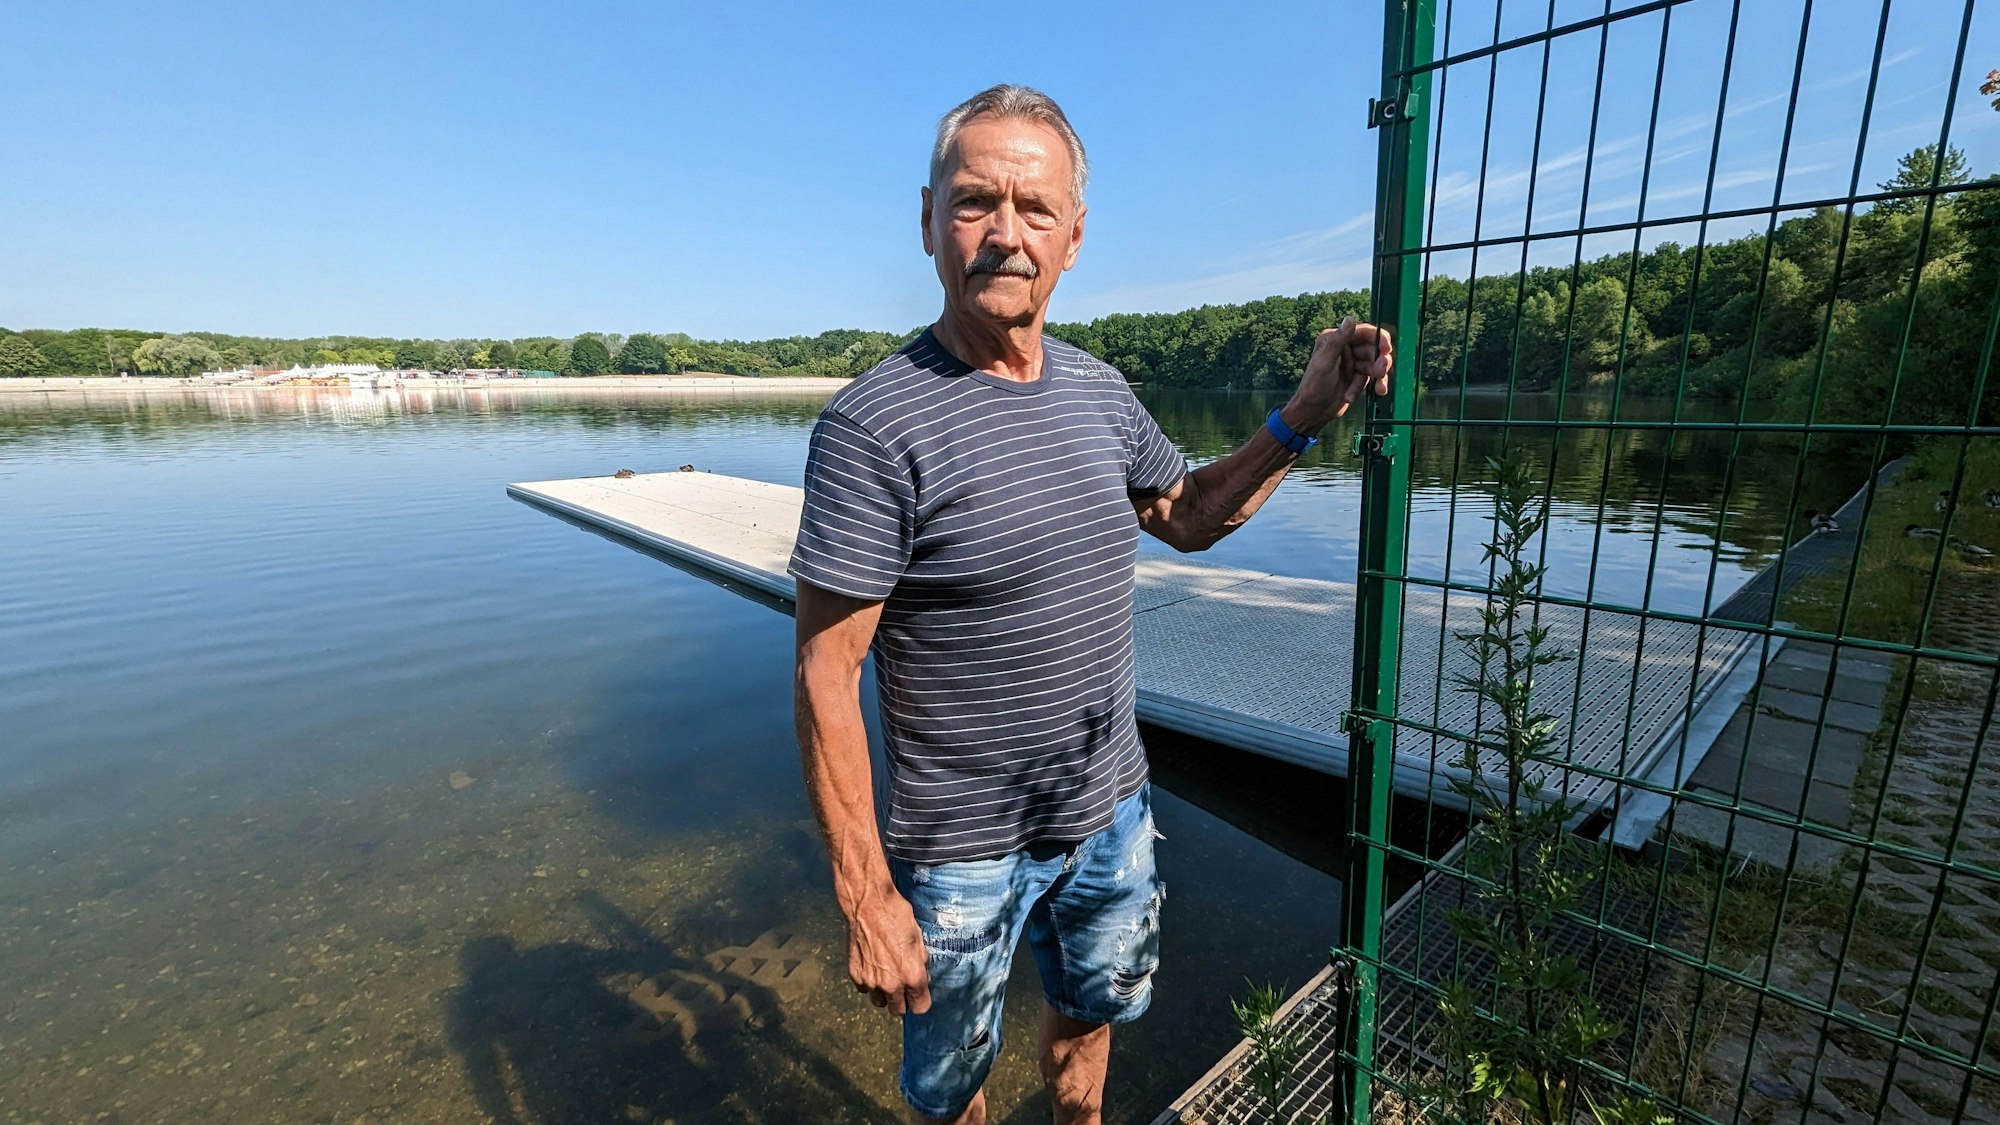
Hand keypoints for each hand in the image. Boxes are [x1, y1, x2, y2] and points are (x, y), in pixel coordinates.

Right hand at [846, 894, 931, 1014]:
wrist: (869, 906)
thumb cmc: (897, 918)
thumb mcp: (919, 939)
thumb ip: (922, 964)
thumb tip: (923, 976)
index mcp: (912, 976)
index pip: (920, 1007)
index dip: (921, 1000)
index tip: (919, 994)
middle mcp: (891, 984)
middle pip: (898, 1011)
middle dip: (903, 1001)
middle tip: (903, 986)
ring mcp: (871, 981)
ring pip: (880, 1002)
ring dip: (885, 994)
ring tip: (886, 976)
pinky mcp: (856, 975)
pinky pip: (865, 989)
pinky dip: (869, 982)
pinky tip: (873, 966)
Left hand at [1287, 316, 1393, 432]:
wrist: (1314, 412)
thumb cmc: (1314, 387)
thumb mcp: (1325, 362)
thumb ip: (1338, 341)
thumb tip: (1350, 319)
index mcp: (1335, 339)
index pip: (1363, 332)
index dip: (1379, 338)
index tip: (1386, 349)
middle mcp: (1345, 348)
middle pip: (1373, 348)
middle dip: (1379, 361)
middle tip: (1380, 372)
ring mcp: (1353, 362)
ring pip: (1376, 363)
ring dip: (1378, 374)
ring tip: (1379, 387)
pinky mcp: (1358, 376)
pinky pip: (1374, 377)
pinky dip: (1376, 385)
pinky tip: (1377, 392)